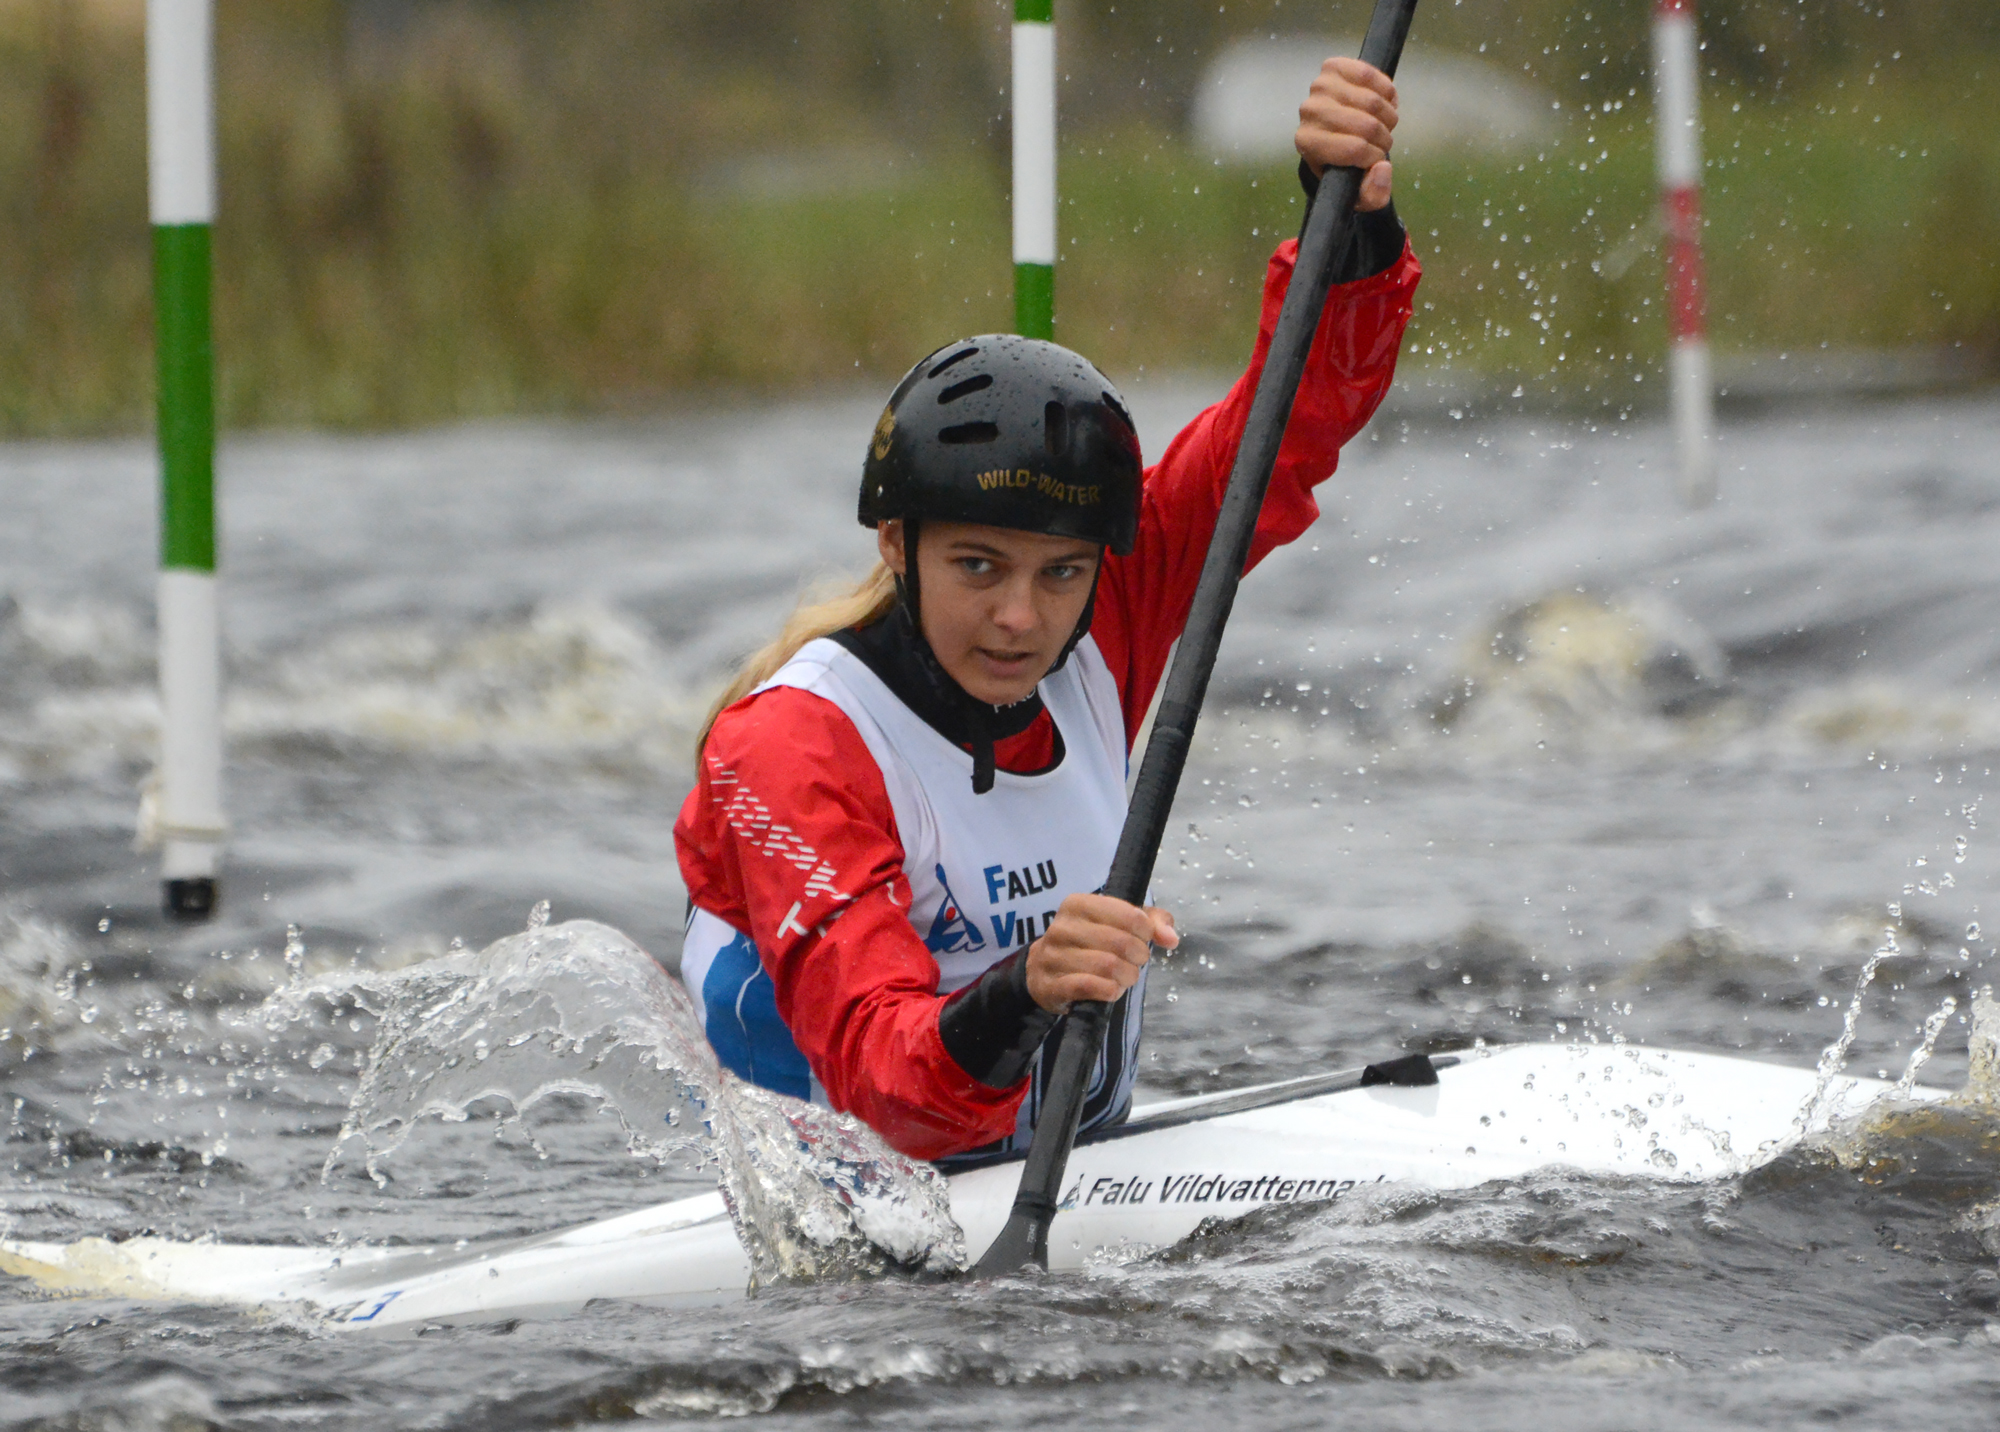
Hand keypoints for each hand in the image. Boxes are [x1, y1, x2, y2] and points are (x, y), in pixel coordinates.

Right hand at [1025, 892, 1178, 1013]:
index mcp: (1078, 904)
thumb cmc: (1088, 943)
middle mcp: (1061, 927)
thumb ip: (1151, 922)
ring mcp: (1053, 956)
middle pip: (1121, 943)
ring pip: (1108, 966)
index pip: (1130, 915)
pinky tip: (1111, 989)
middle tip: (1136, 962)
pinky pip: (1090, 986)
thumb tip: (1170, 938)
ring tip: (1124, 977)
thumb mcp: (1118, 923)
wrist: (1044, 970)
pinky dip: (1110, 990)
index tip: (1144, 939)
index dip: (1147, 932)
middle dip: (1138, 957)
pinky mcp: (1050, 984)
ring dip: (1126, 976)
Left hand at [1295, 56, 1397, 211]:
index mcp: (1307, 144)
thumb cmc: (1346, 164)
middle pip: (1368, 125)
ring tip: (1384, 124)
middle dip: (1384, 137)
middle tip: (1383, 141)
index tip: (1376, 159)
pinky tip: (1383, 102)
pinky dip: (1386, 91)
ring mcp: (1319, 86)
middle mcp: (1308, 112)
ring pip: (1373, 101)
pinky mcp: (1332, 66)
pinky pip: (1371, 75)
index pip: (1356, 148)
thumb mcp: (1358, 192)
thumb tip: (1382, 168)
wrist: (1336, 131)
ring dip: (1388, 115)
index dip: (1376, 155)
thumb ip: (1373, 194)